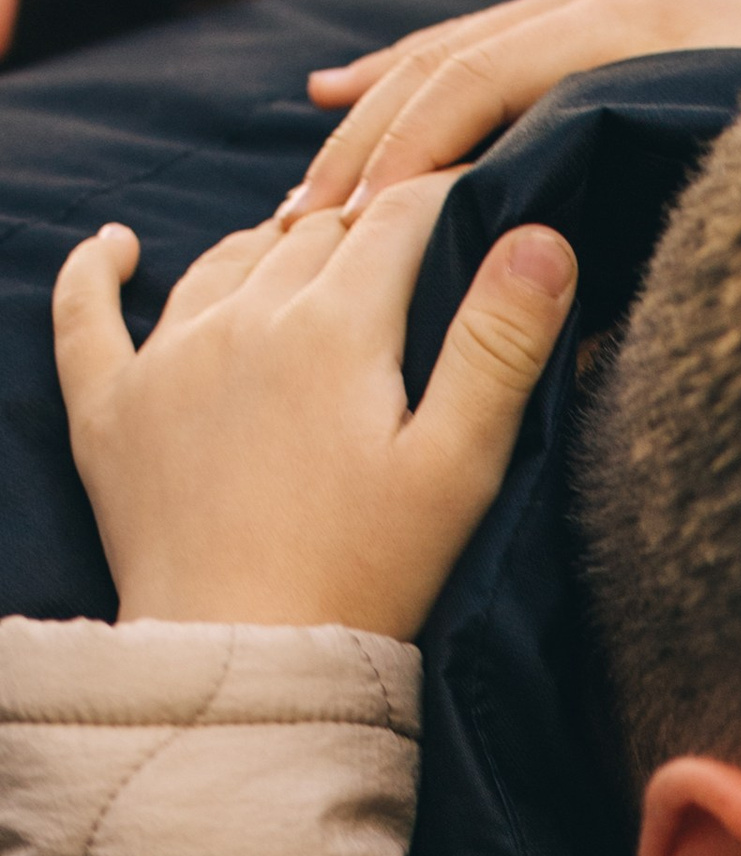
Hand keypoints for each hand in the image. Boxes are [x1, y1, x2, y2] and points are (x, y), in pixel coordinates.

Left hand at [53, 181, 575, 641]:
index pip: (399, 217)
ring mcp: (167, 359)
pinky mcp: (109, 409)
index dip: (445, 193)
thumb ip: (499, 346)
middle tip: (407, 239)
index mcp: (335, 327)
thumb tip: (540, 236)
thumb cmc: (367, 577)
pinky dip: (98, 271)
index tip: (478, 195)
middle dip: (366, 220)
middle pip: (314, 232)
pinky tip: (116, 249)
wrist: (245, 662)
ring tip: (307, 251)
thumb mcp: (458, 468)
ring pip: (224, 259)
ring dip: (271, 245)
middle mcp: (242, 318)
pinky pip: (87, 313)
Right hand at [288, 0, 740, 217]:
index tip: (343, 237)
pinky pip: (479, 42)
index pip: (481, 85)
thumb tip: (569, 334)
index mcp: (636, 39)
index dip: (404, 159)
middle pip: (449, 63)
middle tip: (296, 231)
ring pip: (452, 50)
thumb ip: (666, 256)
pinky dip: (408, 76)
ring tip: (307, 195)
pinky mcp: (601, 10)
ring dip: (372, 118)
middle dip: (366, 147)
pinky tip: (335, 95)